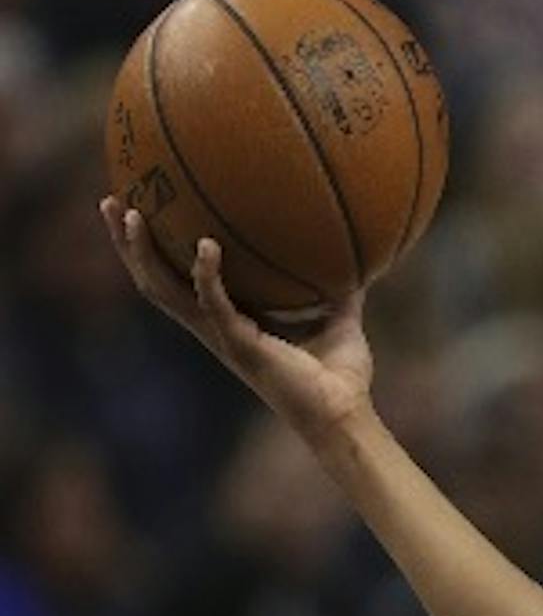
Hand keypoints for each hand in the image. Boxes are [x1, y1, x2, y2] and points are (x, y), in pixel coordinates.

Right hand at [100, 197, 374, 443]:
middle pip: (154, 282)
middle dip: (128, 245)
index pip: (178, 281)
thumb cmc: (340, 376)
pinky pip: (213, 304)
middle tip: (110, 201)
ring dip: (144, 253)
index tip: (139, 210)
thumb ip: (341, 289)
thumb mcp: (340, 318)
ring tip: (131, 214)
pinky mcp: (239, 344)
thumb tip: (358, 254)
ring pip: (165, 291)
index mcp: (229, 322)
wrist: (344, 413)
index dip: (155, 251)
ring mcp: (222, 337)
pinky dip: (206, 274)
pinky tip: (205, 244)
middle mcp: (215, 328)